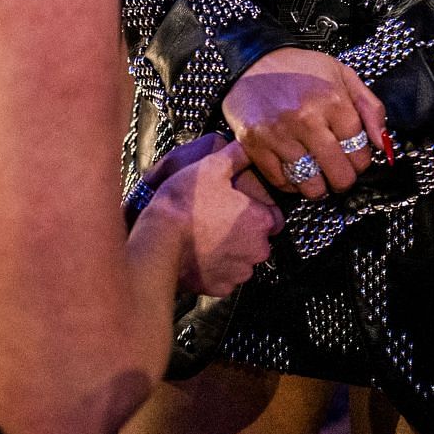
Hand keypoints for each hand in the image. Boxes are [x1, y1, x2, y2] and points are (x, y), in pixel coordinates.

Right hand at [144, 138, 283, 297]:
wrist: (159, 239)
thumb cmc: (186, 202)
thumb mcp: (212, 167)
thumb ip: (237, 156)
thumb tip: (249, 146)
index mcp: (261, 221)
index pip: (274, 218)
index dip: (258, 211)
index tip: (240, 206)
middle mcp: (257, 250)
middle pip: (259, 241)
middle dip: (244, 233)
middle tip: (219, 220)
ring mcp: (239, 272)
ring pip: (243, 261)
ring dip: (231, 252)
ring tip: (207, 236)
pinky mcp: (221, 288)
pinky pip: (225, 278)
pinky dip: (216, 269)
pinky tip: (200, 253)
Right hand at [221, 48, 387, 199]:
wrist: (253, 60)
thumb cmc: (300, 69)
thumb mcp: (343, 75)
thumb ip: (370, 107)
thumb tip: (383, 144)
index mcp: (333, 101)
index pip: (359, 152)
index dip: (360, 161)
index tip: (354, 158)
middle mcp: (307, 119)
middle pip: (339, 174)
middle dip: (343, 179)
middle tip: (337, 172)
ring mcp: (279, 134)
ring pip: (310, 184)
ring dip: (318, 186)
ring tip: (316, 175)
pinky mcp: (256, 145)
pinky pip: (281, 182)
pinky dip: (291, 183)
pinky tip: (294, 170)